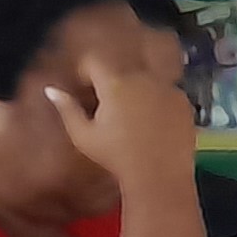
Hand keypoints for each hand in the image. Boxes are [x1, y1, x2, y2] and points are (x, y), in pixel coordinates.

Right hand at [45, 58, 195, 200]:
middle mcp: (144, 78)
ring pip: (145, 78)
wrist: (160, 176)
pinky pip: (165, 92)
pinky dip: (156, 100)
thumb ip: (67, 108)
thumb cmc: (117, 156)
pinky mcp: (184, 102)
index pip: (94, 60)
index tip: (85, 89)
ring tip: (131, 116)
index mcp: (116, 83)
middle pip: (121, 68)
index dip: (85, 72)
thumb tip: (51, 89)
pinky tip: (152, 122)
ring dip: (135, 89)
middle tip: (107, 106)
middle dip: (111, 81)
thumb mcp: (83, 135)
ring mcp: (168, 88)